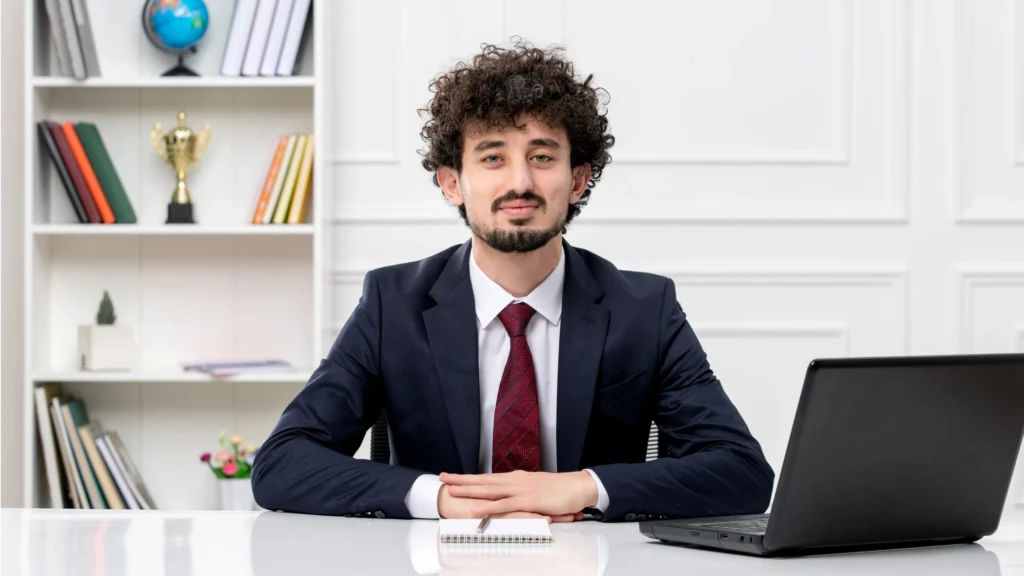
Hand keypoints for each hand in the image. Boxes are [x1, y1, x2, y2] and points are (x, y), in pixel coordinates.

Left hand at [440, 470, 596, 518]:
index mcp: (515, 478)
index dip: (469, 477)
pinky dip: (488, 508)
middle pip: (483, 480)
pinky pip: (503, 506)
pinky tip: (475, 509)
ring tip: (451, 491)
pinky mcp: (527, 501)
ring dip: (469, 490)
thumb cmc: (559, 489)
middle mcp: (514, 481)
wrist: (578, 487)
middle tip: (442, 477)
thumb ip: (521, 491)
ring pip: (489, 490)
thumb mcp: (536, 488)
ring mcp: (519, 490)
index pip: (487, 477)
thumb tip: (510, 495)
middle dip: (461, 480)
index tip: (453, 476)